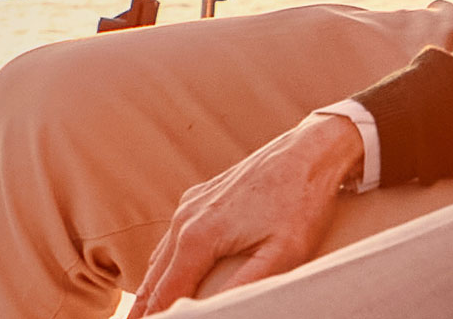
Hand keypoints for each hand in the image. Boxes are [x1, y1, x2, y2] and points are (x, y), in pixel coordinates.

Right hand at [127, 113, 361, 314]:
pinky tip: (165, 274)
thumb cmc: (301, 203)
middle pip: (154, 279)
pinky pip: (173, 237)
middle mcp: (185, 219)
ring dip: (149, 288)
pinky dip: (163, 263)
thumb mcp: (283, 253)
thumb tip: (218, 309)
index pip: (165, 294)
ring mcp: (190, 205)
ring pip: (159, 257)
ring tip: (142, 314)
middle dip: (142, 309)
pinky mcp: (201, 197)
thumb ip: (245, 285)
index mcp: (198, 237)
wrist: (310, 150)